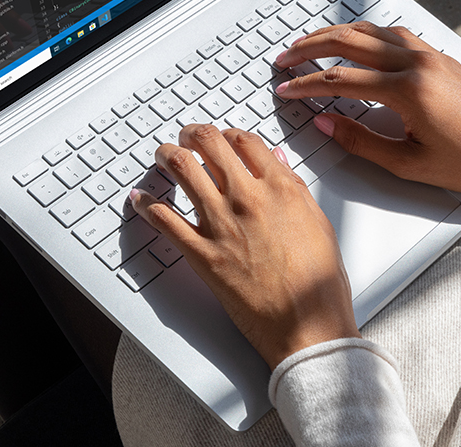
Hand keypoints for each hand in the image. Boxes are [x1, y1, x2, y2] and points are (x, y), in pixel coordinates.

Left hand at [131, 125, 360, 369]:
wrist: (307, 325)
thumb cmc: (319, 283)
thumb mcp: (318, 223)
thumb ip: (294, 188)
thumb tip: (277, 161)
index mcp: (280, 188)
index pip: (245, 141)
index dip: (228, 134)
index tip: (221, 138)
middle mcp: (247, 199)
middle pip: (209, 144)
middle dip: (192, 134)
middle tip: (186, 137)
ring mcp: (222, 225)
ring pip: (183, 170)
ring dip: (167, 156)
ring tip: (164, 156)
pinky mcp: (202, 254)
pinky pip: (165, 220)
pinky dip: (148, 204)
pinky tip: (141, 198)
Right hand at [275, 22, 460, 207]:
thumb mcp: (410, 164)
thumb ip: (362, 141)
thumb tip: (327, 124)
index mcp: (409, 91)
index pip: (341, 80)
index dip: (306, 84)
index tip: (286, 89)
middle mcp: (419, 64)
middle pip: (351, 42)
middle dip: (312, 47)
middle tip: (285, 58)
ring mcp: (432, 56)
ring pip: (373, 31)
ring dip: (337, 34)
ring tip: (311, 43)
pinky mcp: (441, 58)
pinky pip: (395, 34)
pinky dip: (367, 33)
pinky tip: (357, 41)